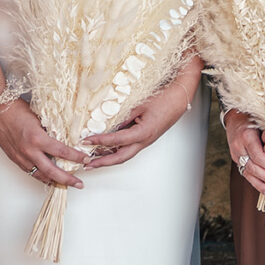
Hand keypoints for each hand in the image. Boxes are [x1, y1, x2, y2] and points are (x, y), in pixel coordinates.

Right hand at [0, 96, 91, 188]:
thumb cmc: (16, 110)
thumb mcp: (40, 117)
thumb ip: (51, 130)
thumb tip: (64, 136)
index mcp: (38, 139)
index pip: (62, 152)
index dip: (76, 157)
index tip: (86, 159)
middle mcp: (29, 151)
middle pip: (52, 171)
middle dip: (67, 179)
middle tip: (79, 184)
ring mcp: (21, 157)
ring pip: (40, 175)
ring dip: (54, 181)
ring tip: (65, 184)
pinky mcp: (15, 159)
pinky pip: (30, 172)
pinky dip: (41, 176)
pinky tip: (48, 177)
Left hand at [82, 69, 200, 169]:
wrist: (178, 100)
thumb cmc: (162, 100)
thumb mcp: (138, 105)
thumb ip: (121, 116)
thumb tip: (105, 124)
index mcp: (143, 133)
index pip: (116, 140)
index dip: (99, 141)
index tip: (86, 141)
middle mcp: (144, 141)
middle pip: (120, 157)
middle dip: (102, 162)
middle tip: (87, 164)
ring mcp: (145, 142)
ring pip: (124, 155)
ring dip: (108, 158)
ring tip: (93, 160)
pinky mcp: (145, 139)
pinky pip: (128, 148)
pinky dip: (116, 151)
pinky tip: (106, 149)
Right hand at [225, 113, 264, 198]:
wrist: (235, 118)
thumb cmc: (253, 120)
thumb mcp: (263, 124)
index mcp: (246, 136)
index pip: (258, 156)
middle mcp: (239, 147)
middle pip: (253, 166)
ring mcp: (235, 154)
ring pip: (248, 173)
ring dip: (262, 183)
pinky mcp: (236, 160)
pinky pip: (245, 174)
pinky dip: (256, 183)